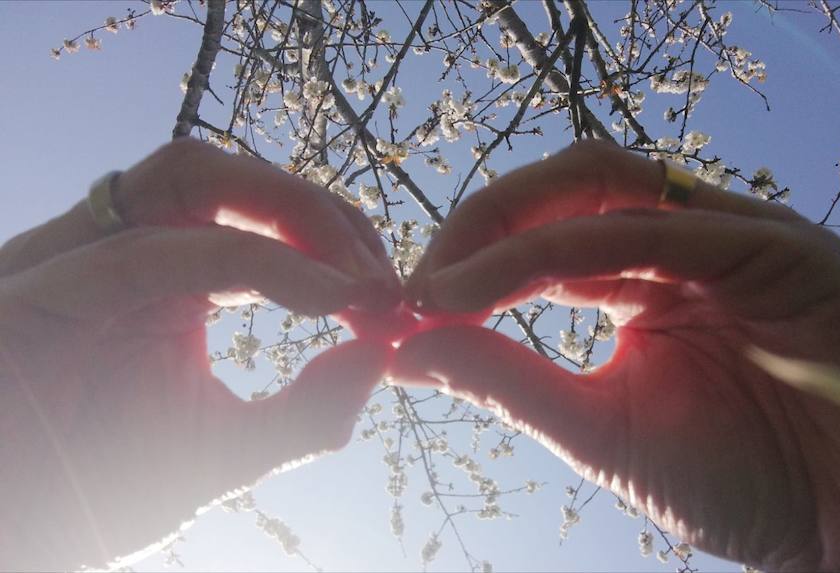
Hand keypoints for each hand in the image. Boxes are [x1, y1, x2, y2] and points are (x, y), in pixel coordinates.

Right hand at [0, 139, 394, 569]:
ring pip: (202, 180)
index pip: (271, 224)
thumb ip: (305, 411)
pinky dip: (258, 262)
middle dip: (332, 222)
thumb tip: (379, 359)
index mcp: (178, 276)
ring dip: (299, 218)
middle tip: (394, 289)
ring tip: (364, 285)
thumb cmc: (99, 485)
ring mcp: (92, 256)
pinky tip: (328, 296)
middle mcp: (137, 248)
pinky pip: (167, 251)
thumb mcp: (224, 451)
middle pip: (246, 184)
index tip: (402, 307)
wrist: (8, 524)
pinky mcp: (52, 285)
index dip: (345, 250)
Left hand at [393, 141, 839, 570]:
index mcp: (643, 278)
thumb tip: (408, 347)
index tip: (404, 300)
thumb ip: (507, 380)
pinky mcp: (782, 250)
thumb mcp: (596, 428)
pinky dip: (570, 248)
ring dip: (509, 228)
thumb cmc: (736, 482)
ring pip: (606, 186)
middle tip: (415, 280)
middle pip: (567, 186)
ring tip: (442, 283)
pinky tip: (494, 283)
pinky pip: (665, 230)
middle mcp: (685, 243)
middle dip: (480, 224)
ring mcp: (733, 237)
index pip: (544, 231)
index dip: (469, 254)